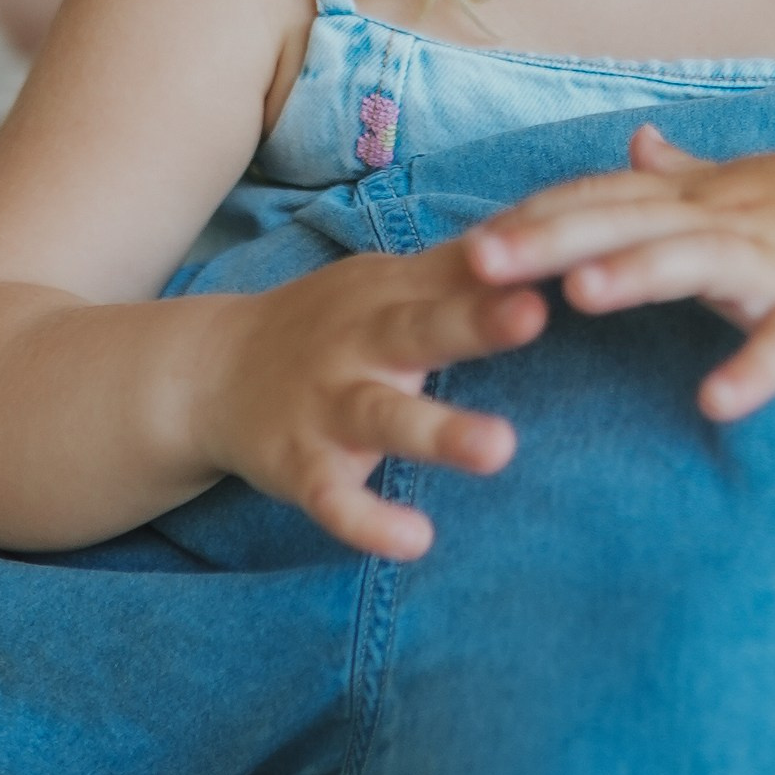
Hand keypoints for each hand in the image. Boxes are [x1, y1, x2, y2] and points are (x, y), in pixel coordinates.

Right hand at [194, 241, 547, 556]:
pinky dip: (368, 521)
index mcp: (392, 293)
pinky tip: (415, 541)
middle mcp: (362, 343)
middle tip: (534, 314)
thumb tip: (547, 233)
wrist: (212, 371)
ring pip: (385, 417)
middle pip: (422, 328)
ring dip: (440, 432)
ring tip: (500, 448)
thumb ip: (461, 269)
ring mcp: (330, 405)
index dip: (504, 261)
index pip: (458, 271)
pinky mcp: (301, 466)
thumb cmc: (333, 324)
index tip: (562, 249)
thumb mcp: (387, 284)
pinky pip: (335, 498)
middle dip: (476, 322)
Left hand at [465, 124, 774, 421]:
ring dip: (636, 276)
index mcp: (705, 200)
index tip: (457, 241)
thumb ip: (688, 173)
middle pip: (627, 222)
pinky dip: (753, 368)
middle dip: (549, 241)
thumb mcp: (756, 180)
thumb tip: (632, 149)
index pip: (602, 200)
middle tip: (473, 262)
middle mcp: (731, 220)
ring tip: (573, 300)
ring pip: (697, 263)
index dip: (532, 218)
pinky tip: (714, 401)